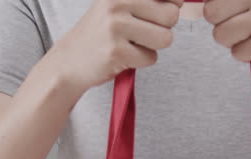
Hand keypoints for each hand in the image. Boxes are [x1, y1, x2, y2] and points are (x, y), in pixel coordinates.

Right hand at [46, 0, 184, 93]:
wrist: (69, 61)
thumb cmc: (100, 34)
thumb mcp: (118, 7)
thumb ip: (147, 2)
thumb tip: (181, 1)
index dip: (169, 5)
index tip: (154, 15)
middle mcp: (117, 3)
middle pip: (171, 15)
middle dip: (162, 28)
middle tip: (141, 33)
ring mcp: (115, 27)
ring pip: (165, 38)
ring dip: (153, 46)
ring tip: (132, 45)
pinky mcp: (116, 52)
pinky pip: (151, 58)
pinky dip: (141, 61)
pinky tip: (124, 57)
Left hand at [203, 0, 250, 84]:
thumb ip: (234, 1)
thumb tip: (195, 7)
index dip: (216, 8)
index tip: (230, 16)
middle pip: (211, 12)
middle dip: (222, 26)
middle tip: (244, 29)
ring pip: (220, 34)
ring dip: (234, 43)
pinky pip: (236, 52)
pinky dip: (247, 56)